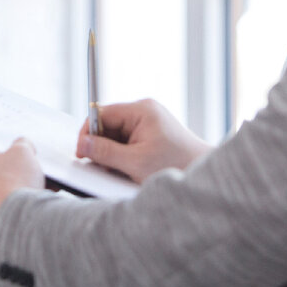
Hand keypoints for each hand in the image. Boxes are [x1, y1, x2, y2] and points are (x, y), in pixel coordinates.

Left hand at [0, 138, 43, 228]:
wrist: (17, 219)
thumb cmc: (12, 182)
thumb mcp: (23, 151)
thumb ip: (22, 144)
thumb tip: (24, 146)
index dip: (2, 147)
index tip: (14, 149)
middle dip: (15, 169)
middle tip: (29, 167)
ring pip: (4, 189)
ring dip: (21, 186)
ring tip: (39, 185)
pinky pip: (8, 206)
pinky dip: (21, 203)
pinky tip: (36, 200)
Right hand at [76, 98, 210, 182]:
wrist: (205, 176)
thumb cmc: (176, 166)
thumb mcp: (135, 162)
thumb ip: (105, 152)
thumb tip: (82, 145)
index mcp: (141, 110)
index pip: (101, 113)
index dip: (87, 132)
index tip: (80, 153)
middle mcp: (145, 112)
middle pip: (108, 124)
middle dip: (101, 145)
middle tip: (100, 167)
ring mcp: (149, 123)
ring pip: (116, 135)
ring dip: (112, 153)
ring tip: (120, 171)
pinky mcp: (152, 135)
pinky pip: (128, 142)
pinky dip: (123, 156)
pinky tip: (128, 170)